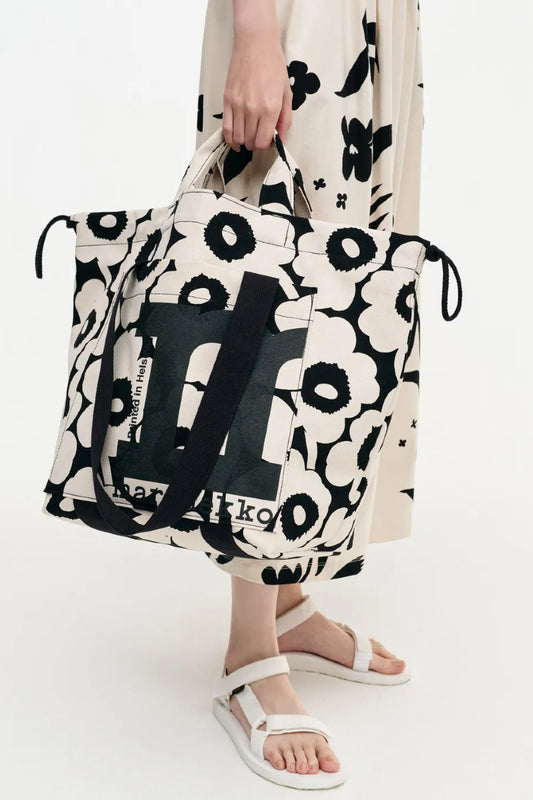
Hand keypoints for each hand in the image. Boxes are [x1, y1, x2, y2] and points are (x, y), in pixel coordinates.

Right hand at [222, 27, 292, 151]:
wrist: (255, 44)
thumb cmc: (273, 65)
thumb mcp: (286, 93)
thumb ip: (285, 119)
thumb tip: (282, 139)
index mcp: (270, 108)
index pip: (263, 142)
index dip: (265, 146)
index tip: (268, 140)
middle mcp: (253, 109)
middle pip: (250, 142)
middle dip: (255, 144)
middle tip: (259, 136)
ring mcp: (238, 105)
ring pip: (237, 138)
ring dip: (243, 142)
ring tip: (248, 135)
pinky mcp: (227, 100)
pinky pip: (226, 128)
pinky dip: (230, 138)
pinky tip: (235, 140)